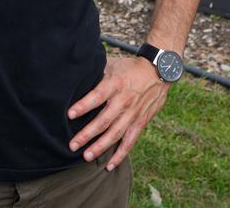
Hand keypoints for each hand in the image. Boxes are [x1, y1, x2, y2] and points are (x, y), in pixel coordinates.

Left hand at [67, 55, 169, 171]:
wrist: (159, 71)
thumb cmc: (130, 68)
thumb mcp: (113, 65)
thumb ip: (97, 73)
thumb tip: (76, 77)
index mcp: (115, 84)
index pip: (97, 96)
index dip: (84, 106)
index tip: (70, 115)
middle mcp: (124, 100)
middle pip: (104, 120)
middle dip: (87, 134)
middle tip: (73, 145)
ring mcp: (133, 113)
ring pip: (115, 133)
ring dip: (100, 146)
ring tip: (86, 156)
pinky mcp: (141, 122)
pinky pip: (130, 141)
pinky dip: (121, 154)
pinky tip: (110, 165)